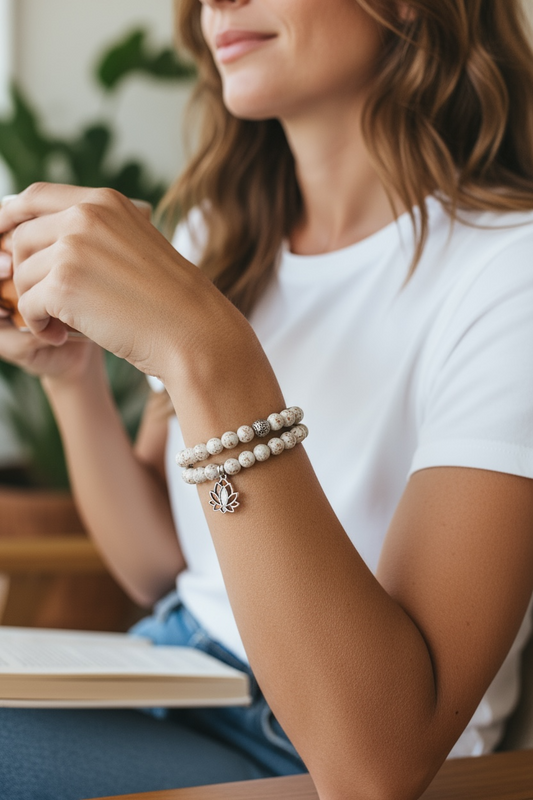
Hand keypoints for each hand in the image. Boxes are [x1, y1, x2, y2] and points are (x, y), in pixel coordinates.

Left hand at [0, 183, 223, 382]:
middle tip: (44, 303)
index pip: (34, 196)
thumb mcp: (135, 247)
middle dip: (24, 273)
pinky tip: (60, 336)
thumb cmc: (170, 301)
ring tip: (59, 325)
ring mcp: (72, 247)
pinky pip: (27, 304)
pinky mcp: (62, 283)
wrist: (193, 331)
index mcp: (104, 201)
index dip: (8, 216)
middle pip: (21, 238)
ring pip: (22, 274)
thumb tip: (46, 239)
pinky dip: (37, 325)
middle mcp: (85, 215)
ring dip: (34, 304)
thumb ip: (95, 234)